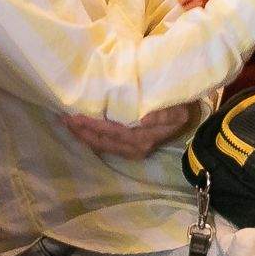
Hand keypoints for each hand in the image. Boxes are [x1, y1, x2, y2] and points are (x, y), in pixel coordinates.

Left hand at [62, 102, 197, 159]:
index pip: (112, 133)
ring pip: (102, 146)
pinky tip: (79, 129)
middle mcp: (136, 148)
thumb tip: (143, 120)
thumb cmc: (179, 105)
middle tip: (63, 118)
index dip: (92, 126)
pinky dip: (91, 138)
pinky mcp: (130, 149)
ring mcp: (133, 150)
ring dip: (83, 135)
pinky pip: (107, 146)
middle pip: (103, 142)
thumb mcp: (178, 109)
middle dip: (82, 131)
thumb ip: (164, 115)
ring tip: (66, 123)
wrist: (191, 115)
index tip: (75, 116)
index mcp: (144, 138)